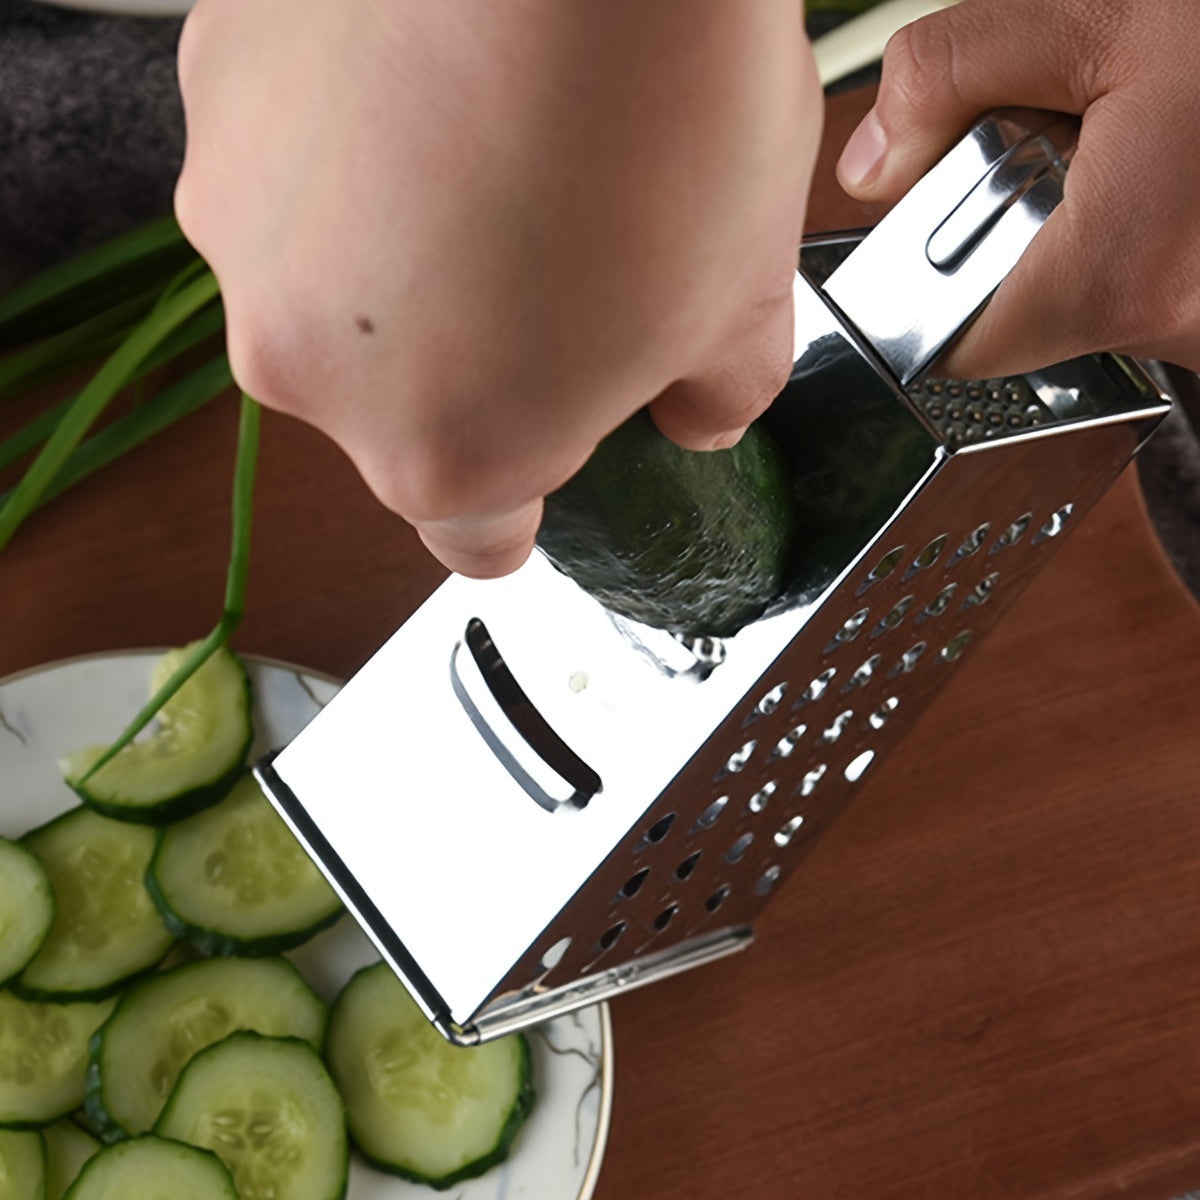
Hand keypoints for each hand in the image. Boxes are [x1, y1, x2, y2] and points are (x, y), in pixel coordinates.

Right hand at [175, 0, 821, 576]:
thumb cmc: (670, 112)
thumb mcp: (741, 300)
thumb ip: (713, 398)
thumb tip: (695, 413)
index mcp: (443, 452)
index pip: (470, 536)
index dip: (521, 506)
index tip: (544, 459)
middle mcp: (312, 371)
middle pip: (399, 405)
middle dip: (472, 359)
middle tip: (551, 263)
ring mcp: (245, 233)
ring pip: (334, 283)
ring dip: (401, 249)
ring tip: (492, 156)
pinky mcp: (216, 104)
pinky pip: (296, 164)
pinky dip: (355, 147)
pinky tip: (430, 85)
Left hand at [836, 0, 1199, 378]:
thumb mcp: (1099, 9)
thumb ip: (952, 73)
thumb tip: (869, 165)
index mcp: (1116, 273)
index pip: (951, 348)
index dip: (924, 291)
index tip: (937, 224)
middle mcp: (1177, 327)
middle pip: (1023, 319)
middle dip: (1013, 235)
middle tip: (1066, 134)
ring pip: (1093, 298)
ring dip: (1082, 221)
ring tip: (1137, 133)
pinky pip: (1155, 282)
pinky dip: (1139, 223)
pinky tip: (1173, 158)